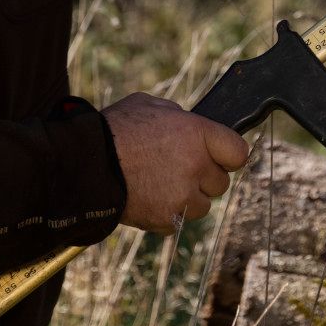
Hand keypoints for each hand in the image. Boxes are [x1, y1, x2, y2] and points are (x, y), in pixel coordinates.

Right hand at [101, 92, 249, 233]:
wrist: (86, 164)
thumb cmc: (114, 129)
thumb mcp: (148, 105)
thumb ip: (177, 116)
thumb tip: (189, 124)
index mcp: (197, 134)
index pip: (239, 152)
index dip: (229, 154)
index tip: (221, 156)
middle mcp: (196, 166)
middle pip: (221, 182)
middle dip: (204, 176)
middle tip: (180, 168)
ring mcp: (183, 196)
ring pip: (203, 204)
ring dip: (189, 197)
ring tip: (161, 184)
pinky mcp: (167, 219)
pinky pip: (179, 220)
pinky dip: (168, 213)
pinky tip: (148, 197)